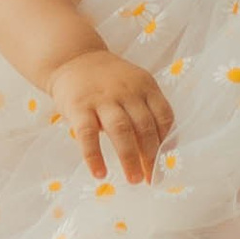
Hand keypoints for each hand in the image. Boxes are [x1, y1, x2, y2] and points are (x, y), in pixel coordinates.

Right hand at [46, 48, 173, 188]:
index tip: (165, 164)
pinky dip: (94, 156)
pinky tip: (100, 174)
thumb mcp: (134, 86)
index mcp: (145, 85)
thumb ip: (147, 111)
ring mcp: (102, 98)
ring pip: (121, 130)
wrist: (72, 58)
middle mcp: (126, 91)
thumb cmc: (108, 81)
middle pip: (144, 126)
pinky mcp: (79, 106)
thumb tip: (163, 150)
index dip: (167, 142)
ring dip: (130, 158)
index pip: (164, 116)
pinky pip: (87, 135)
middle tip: (151, 179)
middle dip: (151, 156)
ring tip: (134, 179)